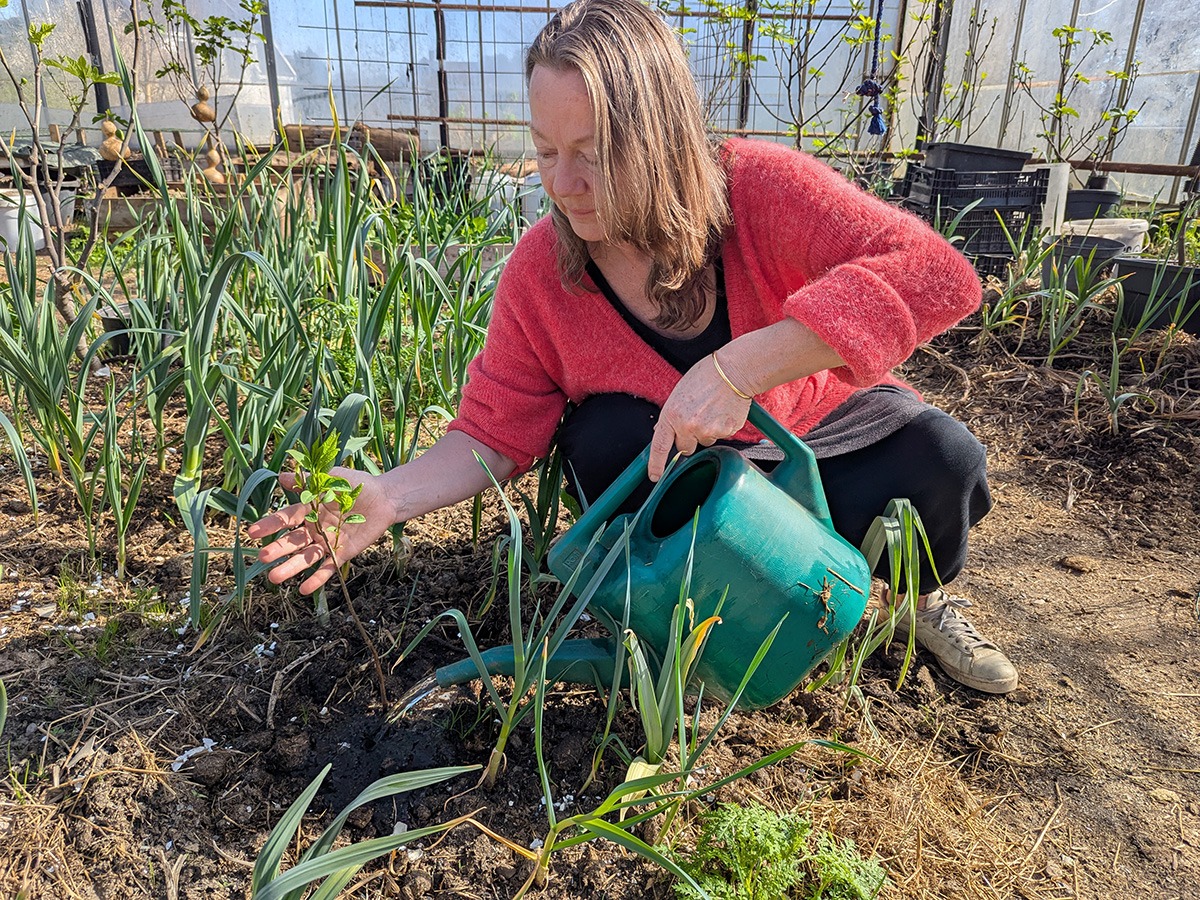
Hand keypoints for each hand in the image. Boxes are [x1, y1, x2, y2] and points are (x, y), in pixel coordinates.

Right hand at [247, 467, 398, 594]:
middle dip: (278, 549)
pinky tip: (304, 589)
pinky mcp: (342, 554)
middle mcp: (314, 529)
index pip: (285, 519)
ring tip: (275, 578)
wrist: (384, 497)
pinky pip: (328, 568)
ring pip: (306, 557)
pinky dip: (317, 579)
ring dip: (291, 567)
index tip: (252, 532)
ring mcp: (327, 542)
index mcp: (308, 510)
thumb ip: (308, 481)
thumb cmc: (355, 485)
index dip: (270, 525)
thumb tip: (281, 476)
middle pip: (292, 541)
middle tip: (262, 557)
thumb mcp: (331, 478)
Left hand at [648, 353, 751, 481]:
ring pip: (704, 441)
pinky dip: (721, 427)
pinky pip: (720, 436)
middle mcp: (688, 426)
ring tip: (711, 410)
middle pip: (685, 448)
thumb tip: (662, 430)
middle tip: (696, 419)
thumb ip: (670, 414)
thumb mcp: (679, 393)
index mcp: (672, 415)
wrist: (733, 371)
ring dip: (706, 431)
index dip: (656, 464)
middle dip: (688, 439)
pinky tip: (722, 411)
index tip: (655, 476)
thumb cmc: (705, 377)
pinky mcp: (725, 432)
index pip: (659, 446)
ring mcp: (708, 430)